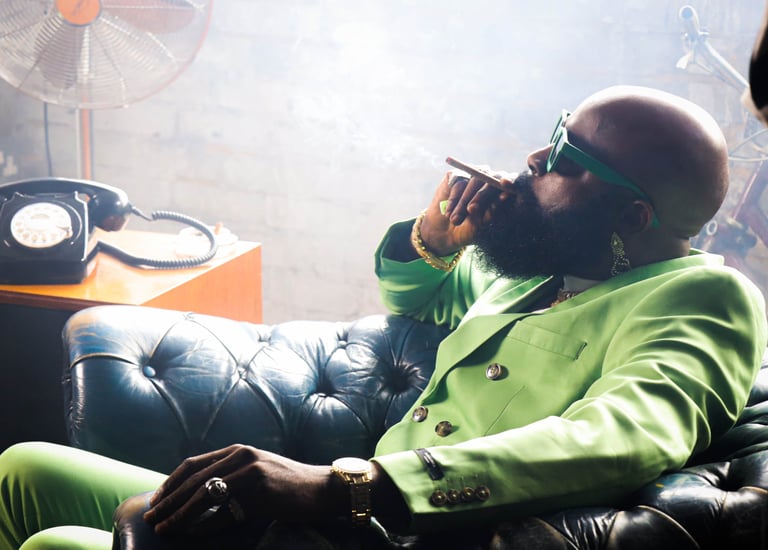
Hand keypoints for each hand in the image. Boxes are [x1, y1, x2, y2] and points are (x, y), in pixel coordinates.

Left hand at [143, 444, 343, 535]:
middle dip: (168, 500)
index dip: (170, 483)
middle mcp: (240, 455)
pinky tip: (192, 532)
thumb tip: (197, 513)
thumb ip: (230, 485)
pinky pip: (223, 507)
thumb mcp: (256, 478)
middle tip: (151, 518)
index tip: (156, 501)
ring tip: (163, 527)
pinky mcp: (259, 486)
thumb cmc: (288, 488)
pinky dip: (204, 522)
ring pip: (203, 492)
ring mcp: (249, 469)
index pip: (193, 464)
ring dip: (179, 512)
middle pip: (192, 478)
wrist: (322, 488)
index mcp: (236, 451)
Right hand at [419, 168, 516, 255]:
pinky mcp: (456, 175)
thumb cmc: (470, 229)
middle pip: (492, 178)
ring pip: (473, 180)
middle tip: (471, 210)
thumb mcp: (483, 225)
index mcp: (503, 191)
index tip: (506, 184)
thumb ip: (494, 210)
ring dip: (462, 203)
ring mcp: (473, 175)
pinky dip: (453, 199)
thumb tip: (505, 196)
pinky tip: (449, 213)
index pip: (511, 182)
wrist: (445, 232)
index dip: (510, 181)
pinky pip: (458, 182)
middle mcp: (490, 179)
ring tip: (455, 220)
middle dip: (481, 195)